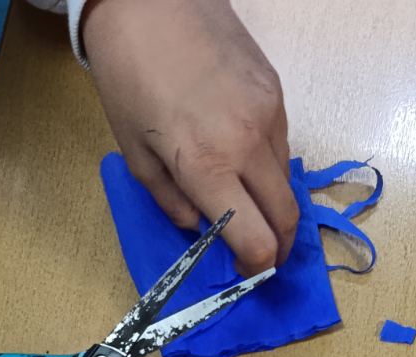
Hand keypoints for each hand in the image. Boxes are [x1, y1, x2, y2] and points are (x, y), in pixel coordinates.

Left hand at [82, 0, 297, 275]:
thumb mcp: (136, 153)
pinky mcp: (276, 89)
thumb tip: (201, 227)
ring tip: (247, 203)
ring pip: (286, 180)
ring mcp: (268, 113)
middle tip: (259, 253)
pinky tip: (244, 158)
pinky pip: (282, 144)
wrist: (149, 0)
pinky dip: (268, 164)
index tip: (244, 270)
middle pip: (286, 218)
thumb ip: (172, 201)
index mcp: (207, 166)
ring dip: (272, 203)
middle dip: (277, 246)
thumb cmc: (129, 77)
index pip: (258, 240)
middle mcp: (247, 143)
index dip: (255, 266)